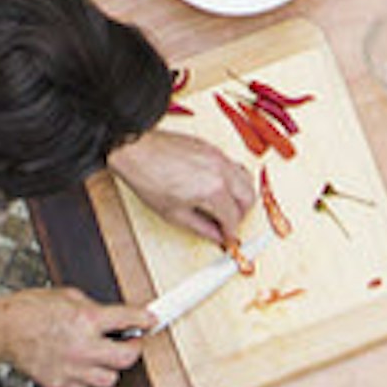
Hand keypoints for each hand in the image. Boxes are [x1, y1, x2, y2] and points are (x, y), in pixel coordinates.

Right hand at [0, 284, 156, 386]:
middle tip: (130, 343)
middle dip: (134, 350)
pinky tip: (79, 370)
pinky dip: (85, 383)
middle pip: (127, 358)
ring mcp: (71, 369)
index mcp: (86, 319)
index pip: (129, 320)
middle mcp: (83, 346)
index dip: (146, 319)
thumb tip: (112, 316)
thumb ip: (93, 308)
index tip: (151, 320)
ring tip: (101, 358)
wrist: (3, 330)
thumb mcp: (68, 296)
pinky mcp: (59, 385)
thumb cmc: (30, 310)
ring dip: (109, 369)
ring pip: (109, 381)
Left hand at [111, 125, 254, 251]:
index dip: (230, 232)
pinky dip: (234, 179)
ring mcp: (219, 156)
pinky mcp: (213, 148)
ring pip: (247, 179)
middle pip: (249, 197)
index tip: (227, 238)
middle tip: (228, 224)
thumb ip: (202, 227)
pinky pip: (235, 165)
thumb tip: (217, 236)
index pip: (233, 218)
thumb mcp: (174, 214)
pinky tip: (220, 187)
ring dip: (241, 195)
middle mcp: (222, 171)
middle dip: (241, 214)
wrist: (137, 152)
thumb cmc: (149, 179)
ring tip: (226, 206)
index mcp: (213, 190)